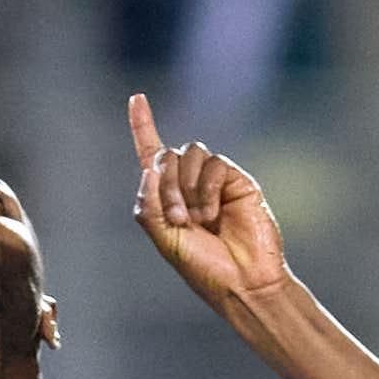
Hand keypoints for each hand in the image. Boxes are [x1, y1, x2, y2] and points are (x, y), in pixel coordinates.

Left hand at [128, 91, 291, 310]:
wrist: (242, 280)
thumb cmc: (203, 267)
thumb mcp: (163, 237)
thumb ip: (148, 202)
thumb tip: (152, 166)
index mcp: (166, 196)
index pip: (152, 153)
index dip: (143, 125)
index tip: (136, 98)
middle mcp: (189, 184)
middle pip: (167, 156)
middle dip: (166, 185)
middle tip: (178, 219)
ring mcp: (214, 181)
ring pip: (191, 154)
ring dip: (187, 187)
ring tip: (198, 219)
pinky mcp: (238, 181)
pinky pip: (216, 164)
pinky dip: (209, 188)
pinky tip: (214, 212)